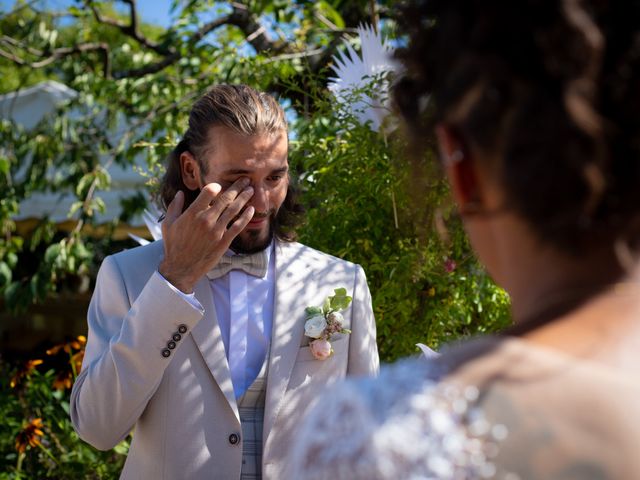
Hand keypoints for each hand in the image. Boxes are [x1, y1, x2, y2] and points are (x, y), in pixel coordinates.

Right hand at [158, 178, 254, 292]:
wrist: (181, 268)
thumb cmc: (173, 245)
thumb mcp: (168, 224)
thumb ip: (175, 206)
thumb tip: (180, 193)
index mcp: (192, 213)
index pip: (209, 191)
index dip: (216, 186)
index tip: (220, 185)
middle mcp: (206, 219)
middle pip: (225, 198)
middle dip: (237, 187)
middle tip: (245, 180)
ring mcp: (216, 230)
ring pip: (234, 210)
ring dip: (244, 198)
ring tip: (251, 190)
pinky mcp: (224, 241)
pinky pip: (238, 226)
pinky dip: (246, 217)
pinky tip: (251, 210)